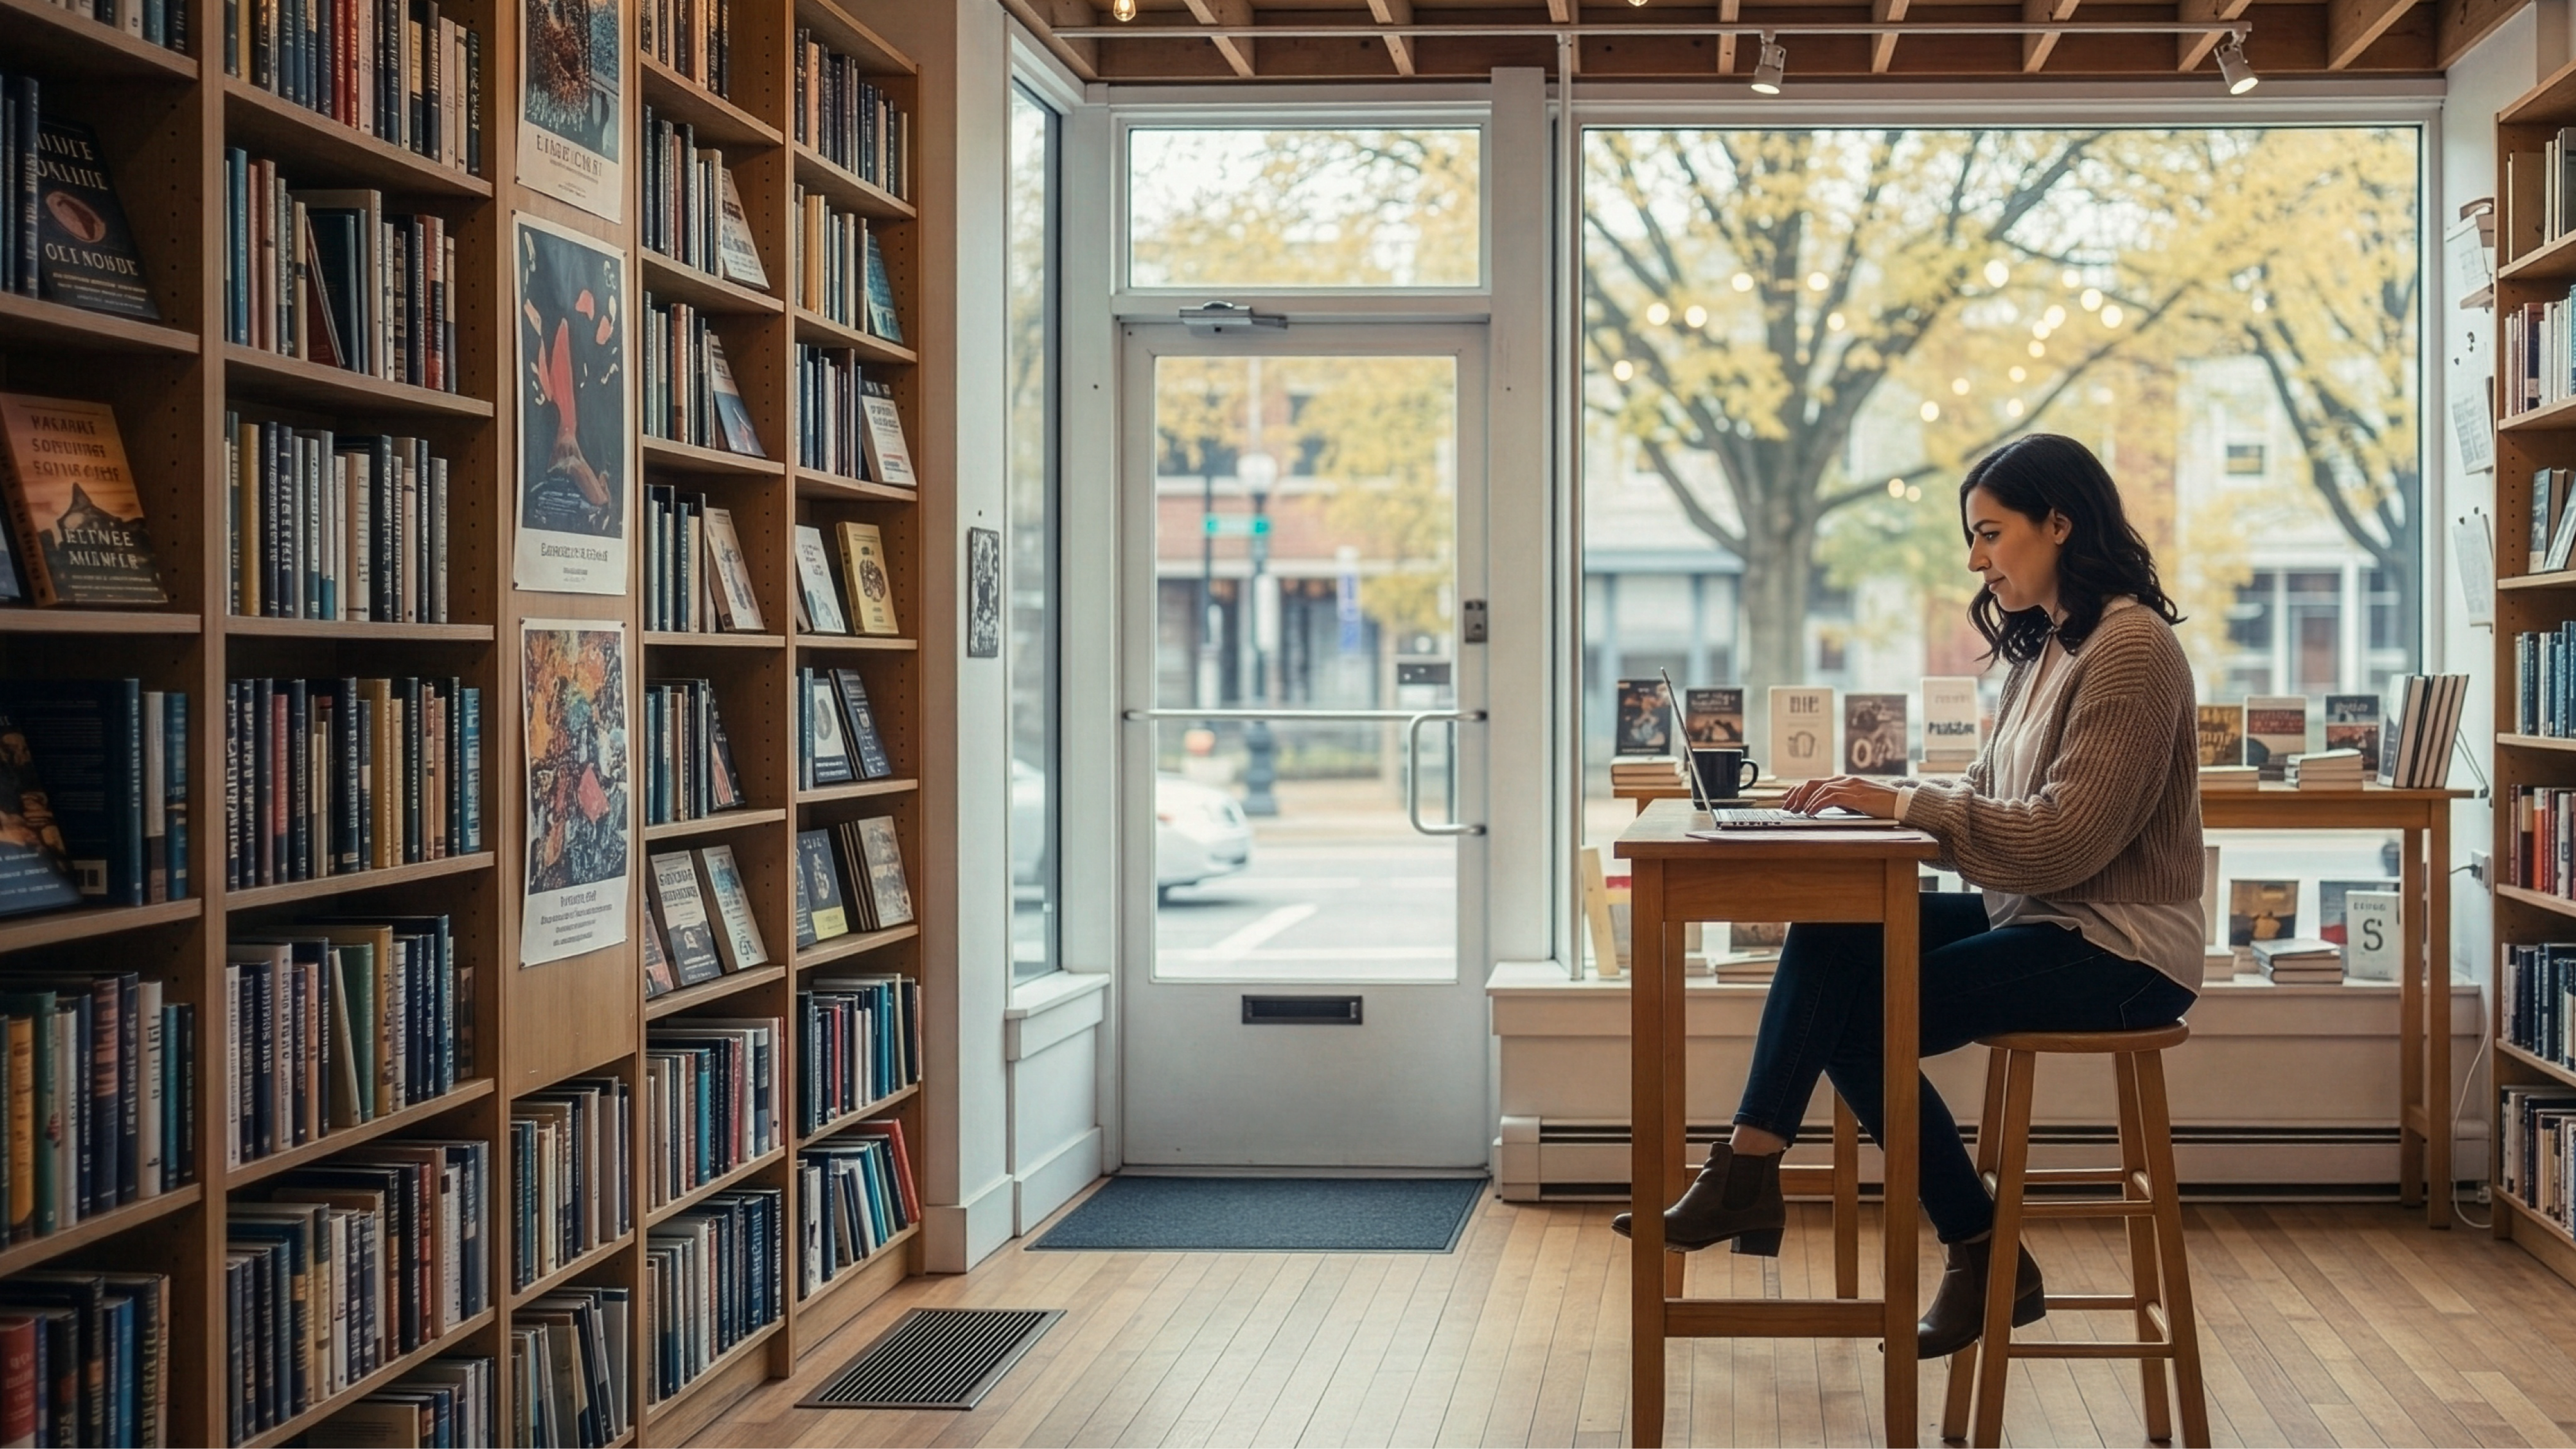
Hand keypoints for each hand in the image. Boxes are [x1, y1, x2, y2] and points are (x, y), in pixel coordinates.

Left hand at [1780, 775, 1900, 818]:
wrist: (1901, 803)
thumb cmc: (1881, 805)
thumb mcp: (1856, 802)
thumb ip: (1841, 801)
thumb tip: (1823, 807)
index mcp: (1844, 781)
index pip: (1816, 782)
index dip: (1799, 789)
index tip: (1787, 797)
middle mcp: (1845, 780)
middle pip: (1813, 783)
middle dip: (1797, 794)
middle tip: (1786, 805)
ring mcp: (1851, 786)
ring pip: (1820, 789)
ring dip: (1805, 800)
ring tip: (1797, 811)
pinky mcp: (1856, 795)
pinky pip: (1831, 797)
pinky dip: (1818, 804)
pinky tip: (1811, 811)